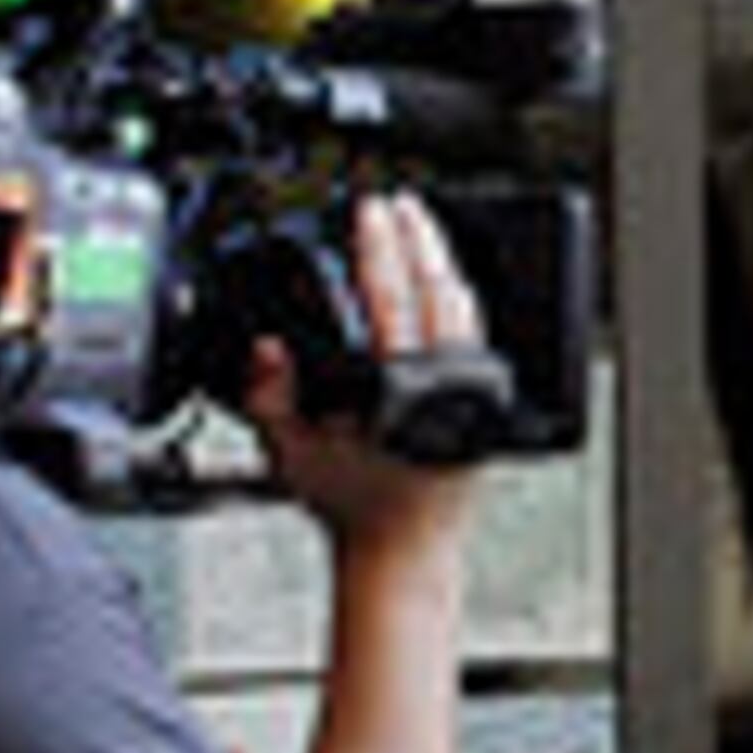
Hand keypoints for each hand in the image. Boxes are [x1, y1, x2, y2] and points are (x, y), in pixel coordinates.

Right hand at [245, 189, 488, 552]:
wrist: (403, 548)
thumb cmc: (354, 508)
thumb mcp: (292, 453)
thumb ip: (270, 397)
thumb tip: (267, 347)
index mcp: (404, 387)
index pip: (393, 294)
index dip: (379, 245)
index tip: (370, 211)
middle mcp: (449, 384)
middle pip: (440, 286)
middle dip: (419, 237)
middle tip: (400, 203)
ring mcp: (474, 390)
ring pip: (464, 307)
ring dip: (441, 262)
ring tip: (422, 231)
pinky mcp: (485, 399)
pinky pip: (475, 334)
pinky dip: (457, 299)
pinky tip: (444, 285)